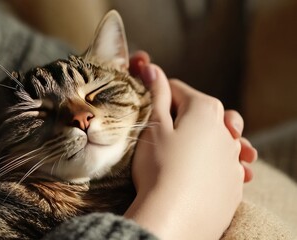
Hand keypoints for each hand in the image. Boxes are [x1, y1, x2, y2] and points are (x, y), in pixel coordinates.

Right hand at [130, 51, 256, 182]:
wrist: (174, 215)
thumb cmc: (159, 166)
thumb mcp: (154, 126)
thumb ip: (157, 94)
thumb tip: (153, 68)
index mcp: (205, 108)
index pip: (178, 90)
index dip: (158, 95)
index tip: (146, 106)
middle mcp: (226, 130)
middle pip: (202, 112)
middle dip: (184, 115)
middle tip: (164, 131)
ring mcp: (234, 158)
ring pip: (218, 137)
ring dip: (204, 137)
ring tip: (188, 149)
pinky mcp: (235, 182)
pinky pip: (226, 164)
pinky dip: (215, 162)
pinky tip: (202, 171)